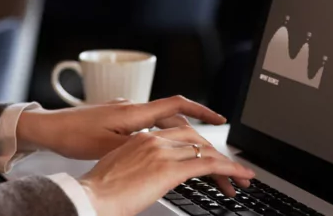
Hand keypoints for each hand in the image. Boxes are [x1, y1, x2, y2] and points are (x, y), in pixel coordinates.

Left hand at [16, 95, 226, 160]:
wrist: (47, 128)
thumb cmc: (72, 136)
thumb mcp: (108, 146)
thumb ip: (138, 145)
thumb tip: (163, 146)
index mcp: (134, 113)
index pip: (177, 106)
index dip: (202, 111)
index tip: (221, 119)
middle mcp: (132, 108)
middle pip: (173, 119)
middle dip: (195, 135)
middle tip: (212, 154)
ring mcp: (123, 112)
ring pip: (160, 124)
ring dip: (178, 138)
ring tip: (193, 157)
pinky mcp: (114, 119)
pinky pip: (146, 126)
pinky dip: (160, 137)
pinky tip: (160, 153)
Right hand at [78, 128, 255, 215]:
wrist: (90, 197)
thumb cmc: (98, 191)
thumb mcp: (119, 170)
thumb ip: (137, 166)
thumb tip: (146, 176)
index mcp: (140, 138)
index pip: (179, 135)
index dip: (198, 146)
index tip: (209, 157)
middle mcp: (153, 140)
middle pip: (195, 139)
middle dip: (216, 153)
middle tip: (231, 169)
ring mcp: (162, 152)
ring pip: (205, 151)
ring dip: (228, 164)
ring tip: (242, 177)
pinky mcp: (170, 168)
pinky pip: (208, 165)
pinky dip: (230, 169)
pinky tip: (240, 176)